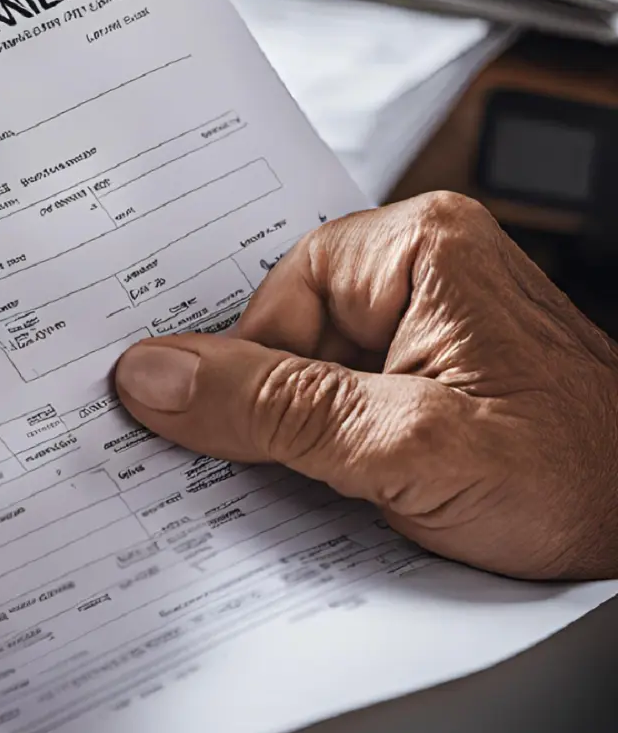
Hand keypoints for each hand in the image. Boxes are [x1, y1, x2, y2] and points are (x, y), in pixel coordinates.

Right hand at [115, 193, 617, 581]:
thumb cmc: (582, 480)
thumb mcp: (406, 448)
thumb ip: (275, 408)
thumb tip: (157, 376)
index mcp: (420, 246)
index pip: (273, 293)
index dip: (243, 370)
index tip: (210, 429)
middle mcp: (422, 271)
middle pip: (285, 331)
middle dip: (274, 405)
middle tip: (291, 466)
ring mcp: (427, 324)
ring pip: (307, 372)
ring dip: (303, 435)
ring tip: (341, 482)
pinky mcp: (428, 373)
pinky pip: (339, 398)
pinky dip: (327, 448)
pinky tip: (349, 486)